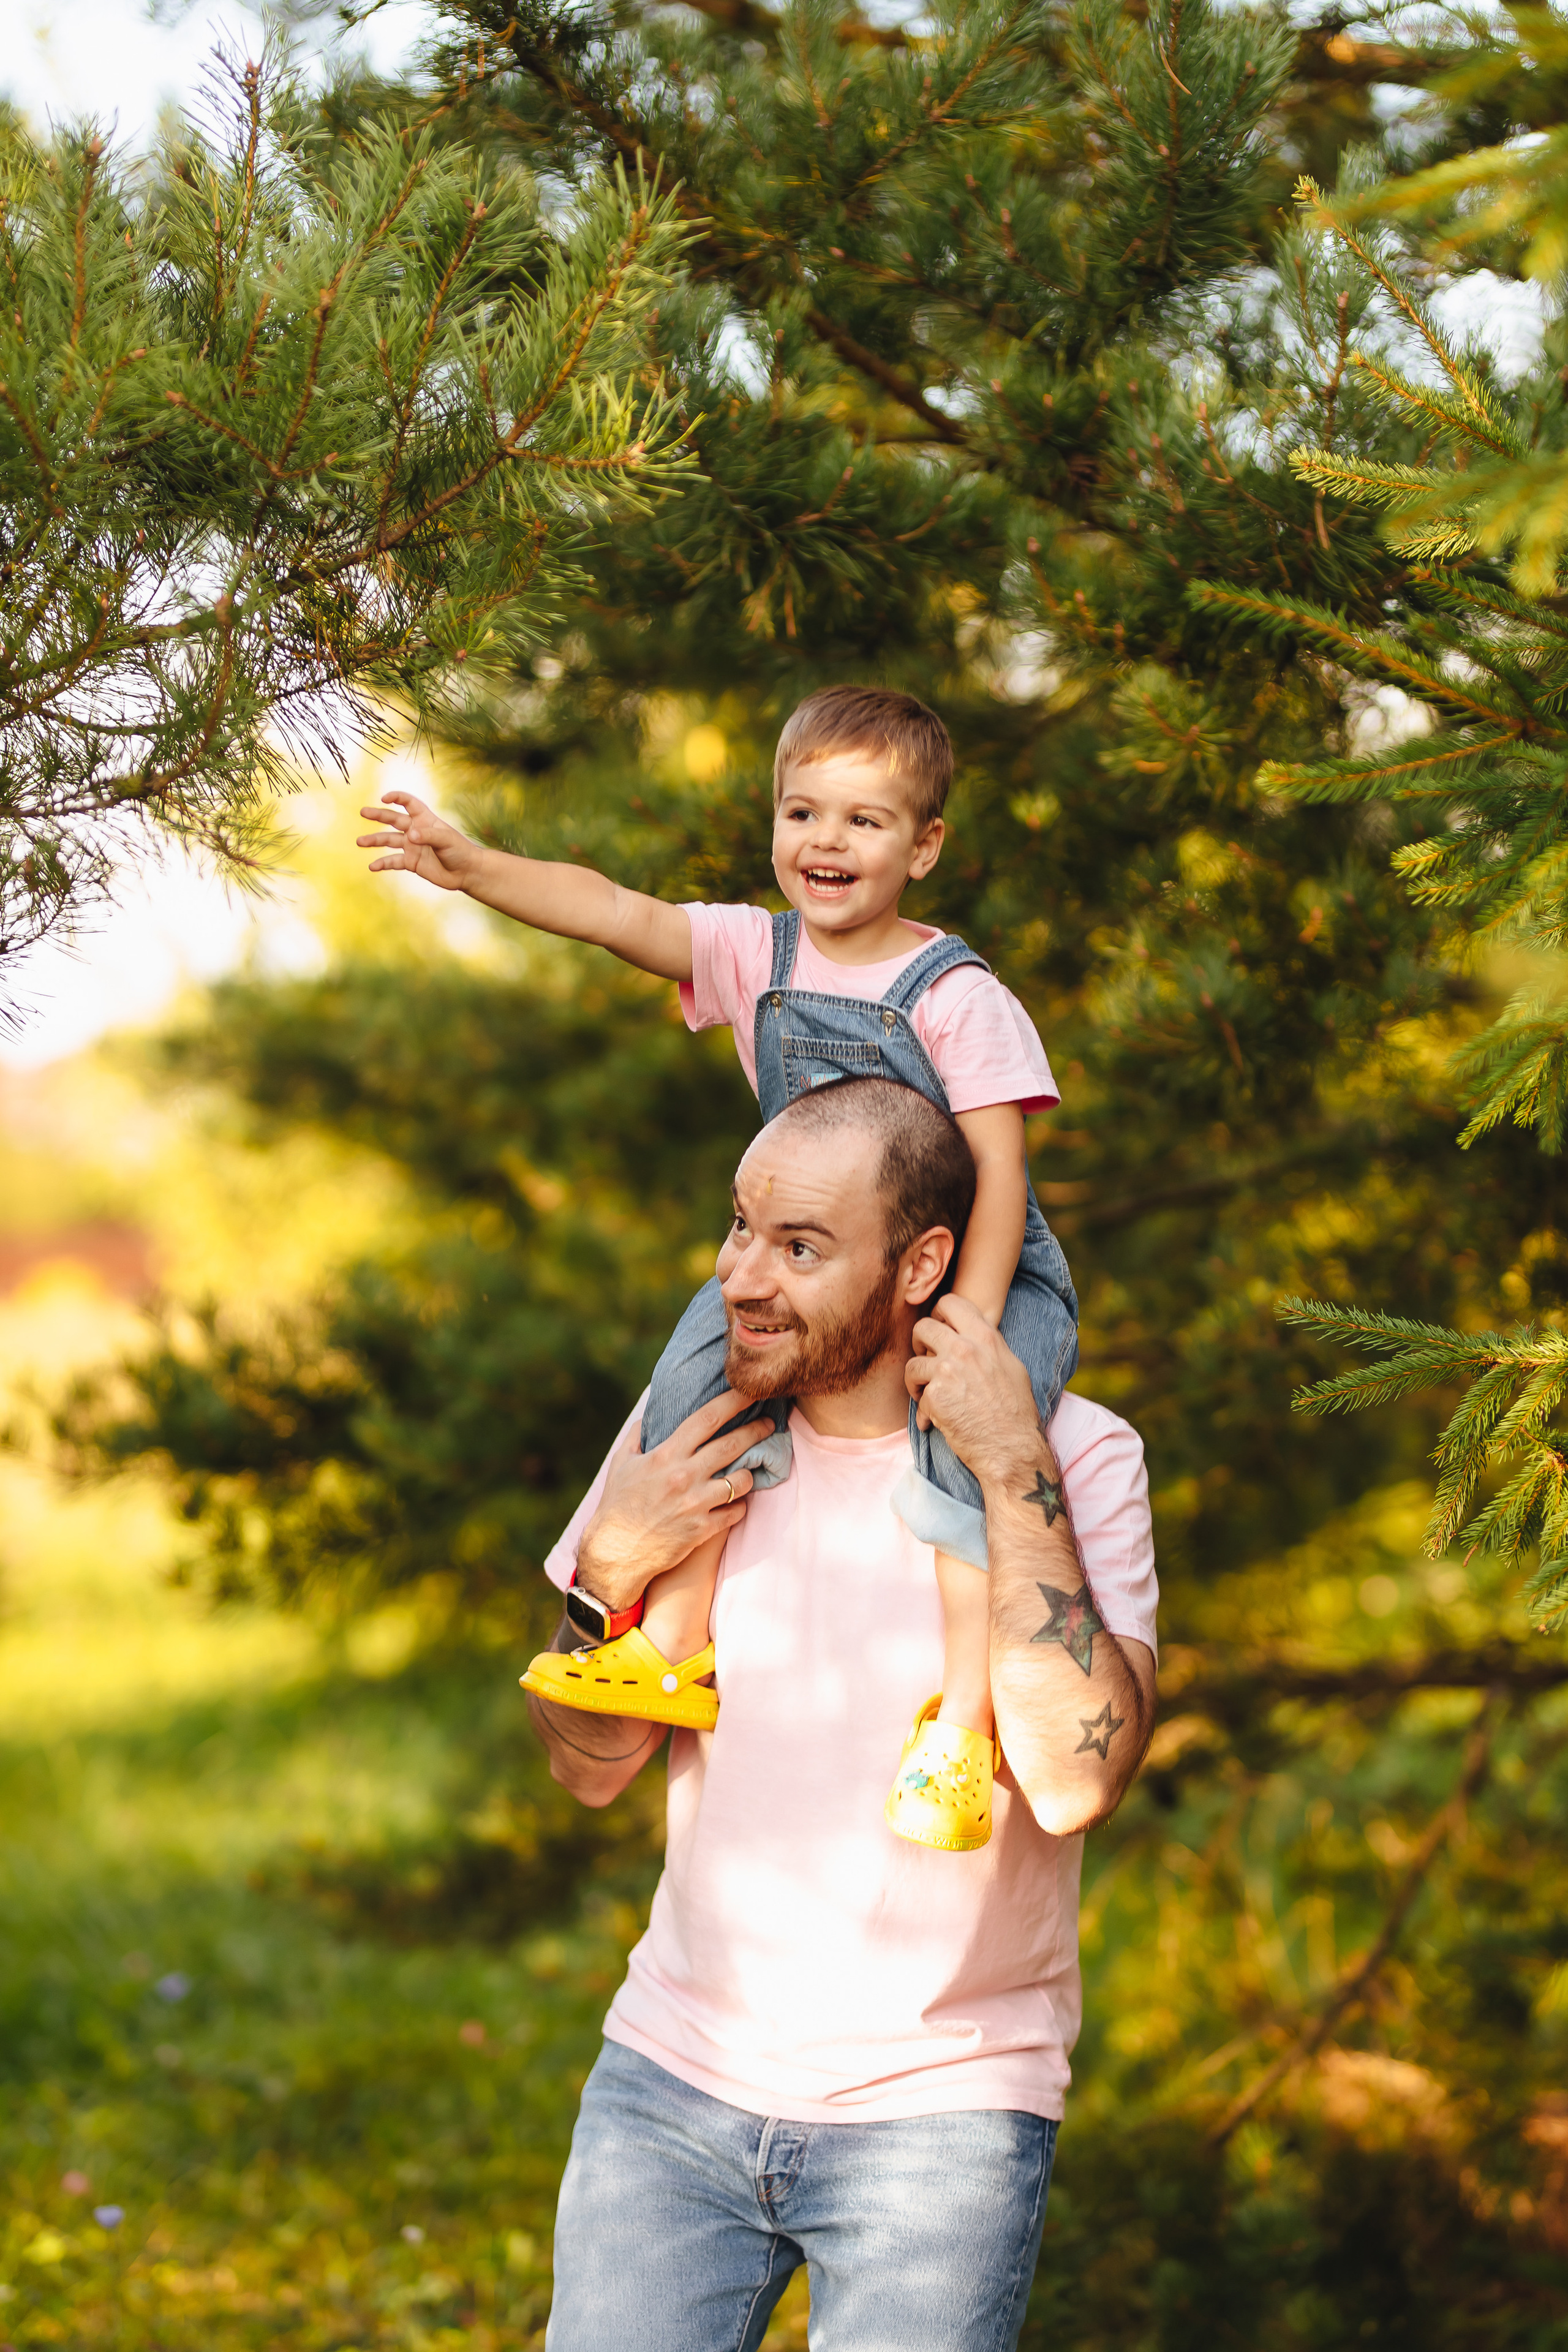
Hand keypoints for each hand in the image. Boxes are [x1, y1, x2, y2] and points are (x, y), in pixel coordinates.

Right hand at [356, 788, 484, 893]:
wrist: (466, 872)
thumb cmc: (460, 851)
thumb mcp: (446, 840)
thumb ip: (428, 836)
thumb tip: (410, 836)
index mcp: (425, 819)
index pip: (409, 803)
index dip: (397, 798)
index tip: (384, 798)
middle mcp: (416, 831)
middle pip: (393, 820)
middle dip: (378, 815)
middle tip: (363, 811)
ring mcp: (412, 846)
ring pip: (389, 840)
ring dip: (374, 840)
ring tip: (360, 841)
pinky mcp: (411, 862)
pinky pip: (393, 861)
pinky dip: (383, 864)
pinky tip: (372, 867)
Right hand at [574, 1389, 775, 1612]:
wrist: (616, 1552)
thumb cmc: (617, 1504)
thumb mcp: (621, 1464)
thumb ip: (636, 1436)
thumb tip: (647, 1416)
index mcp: (666, 1455)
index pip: (707, 1419)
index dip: (733, 1402)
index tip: (750, 1392)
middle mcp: (684, 1476)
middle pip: (732, 1445)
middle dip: (756, 1431)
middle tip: (769, 1424)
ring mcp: (695, 1504)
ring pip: (741, 1481)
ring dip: (748, 1474)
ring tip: (749, 1471)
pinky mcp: (702, 1530)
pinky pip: (735, 1512)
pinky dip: (738, 1507)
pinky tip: (735, 1504)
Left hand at [905, 1293, 1042, 1486]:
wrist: (1011, 1448)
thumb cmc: (1015, 1412)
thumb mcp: (1011, 1367)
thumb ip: (987, 1347)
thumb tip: (969, 1335)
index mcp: (986, 1338)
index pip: (950, 1303)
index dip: (938, 1314)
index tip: (939, 1330)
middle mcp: (965, 1349)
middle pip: (923, 1327)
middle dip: (919, 1344)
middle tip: (927, 1362)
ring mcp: (947, 1371)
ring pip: (912, 1363)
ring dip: (916, 1381)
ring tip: (928, 1395)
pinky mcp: (934, 1396)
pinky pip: (917, 1394)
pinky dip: (923, 1407)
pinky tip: (935, 1418)